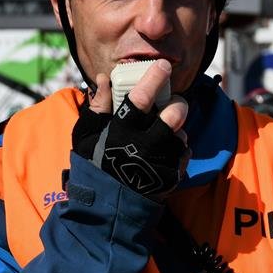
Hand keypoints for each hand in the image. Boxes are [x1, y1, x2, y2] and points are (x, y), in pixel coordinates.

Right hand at [72, 60, 189, 198]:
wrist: (108, 206)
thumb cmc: (95, 165)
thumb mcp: (87, 136)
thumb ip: (97, 107)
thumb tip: (105, 78)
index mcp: (121, 132)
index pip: (141, 98)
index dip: (154, 78)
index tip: (163, 65)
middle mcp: (143, 146)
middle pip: (173, 116)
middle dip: (177, 105)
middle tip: (171, 105)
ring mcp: (160, 163)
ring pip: (181, 134)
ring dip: (176, 130)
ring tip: (163, 134)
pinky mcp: (172, 177)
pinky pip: (185, 153)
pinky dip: (178, 148)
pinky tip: (165, 151)